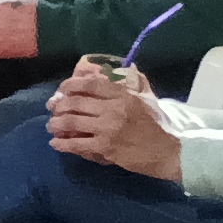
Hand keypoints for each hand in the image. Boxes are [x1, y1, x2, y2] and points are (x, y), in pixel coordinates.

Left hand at [47, 63, 182, 180]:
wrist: (170, 152)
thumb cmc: (160, 126)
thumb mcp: (148, 100)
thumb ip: (135, 85)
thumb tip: (126, 69)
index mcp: (123, 95)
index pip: (90, 84)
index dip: (71, 84)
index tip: (62, 89)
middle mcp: (113, 109)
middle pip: (75, 102)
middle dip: (59, 105)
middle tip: (52, 109)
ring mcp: (108, 128)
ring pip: (71, 122)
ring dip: (56, 123)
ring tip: (51, 126)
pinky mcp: (105, 147)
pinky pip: (76, 144)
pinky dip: (62, 144)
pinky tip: (55, 144)